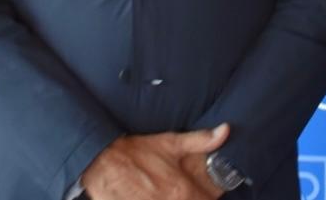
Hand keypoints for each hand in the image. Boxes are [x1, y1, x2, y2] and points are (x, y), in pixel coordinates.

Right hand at [80, 124, 228, 199]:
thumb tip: (224, 131)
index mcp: (181, 191)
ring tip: (165, 192)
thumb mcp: (170, 142)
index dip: (207, 198)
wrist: (101, 161)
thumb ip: (200, 140)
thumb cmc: (135, 152)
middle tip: (179, 190)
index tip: (204, 194)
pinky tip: (151, 196)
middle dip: (191, 199)